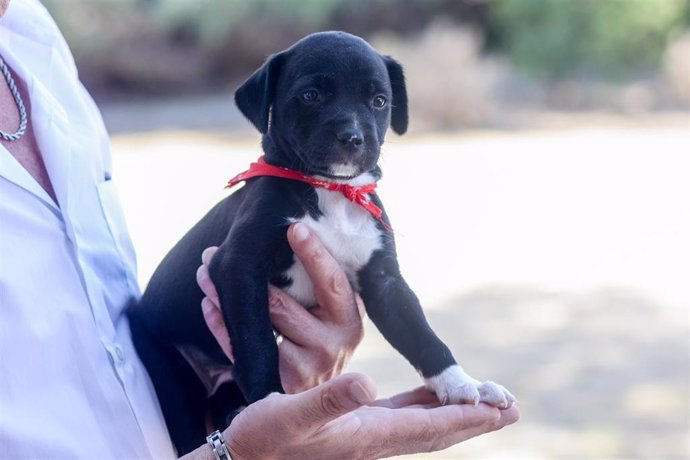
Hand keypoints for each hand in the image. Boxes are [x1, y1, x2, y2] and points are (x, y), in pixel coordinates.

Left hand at [196, 223, 363, 392]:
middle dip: (249, 274)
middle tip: (218, 251)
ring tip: (205, 273)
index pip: (333, 282)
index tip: (294, 228)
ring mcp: (306, 368)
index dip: (314, 255)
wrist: (325, 401)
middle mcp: (333, 346)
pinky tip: (210, 305)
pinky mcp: (280, 384)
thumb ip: (322, 286)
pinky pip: (243, 349)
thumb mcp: (335, 314)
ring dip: (226, 298)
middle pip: (282, 305)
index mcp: (350, 320)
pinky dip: (222, 325)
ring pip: (258, 325)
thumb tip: (292, 234)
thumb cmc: (325, 337)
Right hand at [224, 373, 519, 458]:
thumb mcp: (291, 416)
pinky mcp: (357, 426)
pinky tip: (432, 394)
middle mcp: (375, 440)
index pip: (428, 427)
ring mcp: (367, 435)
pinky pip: (403, 415)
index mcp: (366, 437)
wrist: (245, 457)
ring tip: (486, 402)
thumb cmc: (263, 439)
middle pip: (437, 431)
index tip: (499, 408)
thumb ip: (328, 401)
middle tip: (511, 408)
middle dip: (475, 420)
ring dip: (457, 413)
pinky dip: (426, 405)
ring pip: (425, 424)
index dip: (465, 416)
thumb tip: (365, 384)